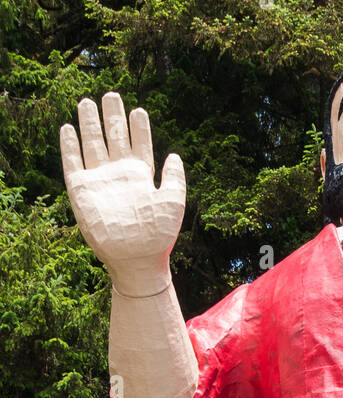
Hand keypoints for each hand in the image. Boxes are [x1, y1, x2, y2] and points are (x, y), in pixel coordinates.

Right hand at [60, 92, 185, 295]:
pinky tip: (69, 128)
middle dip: (112, 116)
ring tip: (88, 101)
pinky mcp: (82, 190)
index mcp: (141, 176)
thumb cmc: (157, 237)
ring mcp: (100, 181)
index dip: (138, 127)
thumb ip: (175, 178)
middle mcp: (120, 175)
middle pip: (114, 138)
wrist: (135, 260)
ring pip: (93, 144)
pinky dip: (70, 146)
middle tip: (111, 94)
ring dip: (90, 124)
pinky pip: (73, 163)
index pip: (139, 144)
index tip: (138, 110)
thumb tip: (173, 154)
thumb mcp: (173, 203)